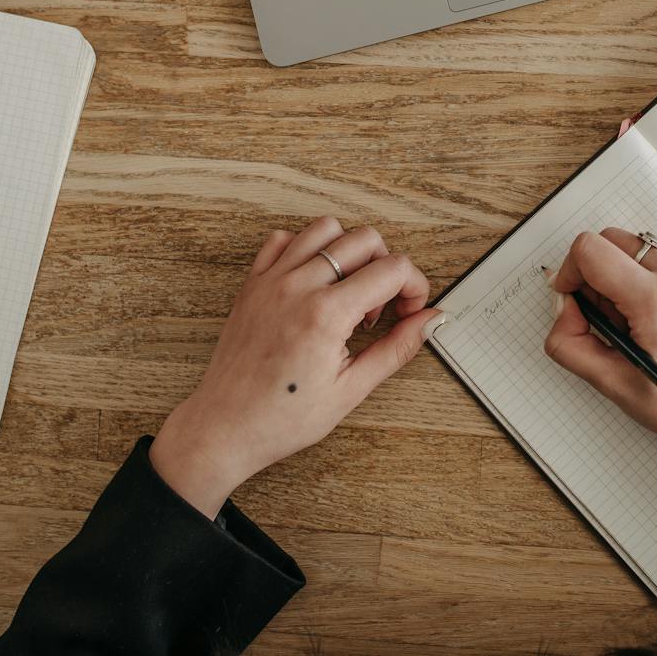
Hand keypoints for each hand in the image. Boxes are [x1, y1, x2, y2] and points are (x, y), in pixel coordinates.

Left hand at [150, 218, 437, 516]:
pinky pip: (283, 240)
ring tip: (348, 292)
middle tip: (382, 307)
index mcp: (326, 314)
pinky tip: (314, 282)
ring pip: (326, 228)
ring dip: (349, 251)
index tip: (410, 311)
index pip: (393, 269)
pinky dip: (306, 249)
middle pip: (365, 239)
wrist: (226, 428)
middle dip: (387, 267)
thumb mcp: (351, 390)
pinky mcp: (253, 284)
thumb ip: (397, 348)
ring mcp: (271, 280)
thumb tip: (430, 322)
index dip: (415, 288)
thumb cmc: (282, 418)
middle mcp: (298, 287)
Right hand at [544, 228, 656, 469]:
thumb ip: (571, 344)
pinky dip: (636, 285)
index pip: (591, 250)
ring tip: (628, 329)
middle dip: (592, 276)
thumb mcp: (615, 386)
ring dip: (615, 281)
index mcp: (656, 301)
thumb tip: (563, 311)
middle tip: (601, 323)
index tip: (571, 304)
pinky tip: (647, 326)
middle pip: (609, 241)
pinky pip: (651, 264)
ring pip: (630, 252)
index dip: (568, 274)